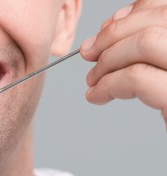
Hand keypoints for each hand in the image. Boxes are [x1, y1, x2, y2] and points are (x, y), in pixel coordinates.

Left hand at [80, 0, 166, 127]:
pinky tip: (97, 96)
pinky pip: (137, 78)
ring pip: (145, 43)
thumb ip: (148, 43)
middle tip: (88, 54)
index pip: (165, 8)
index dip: (129, 15)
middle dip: (111, 36)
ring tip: (93, 80)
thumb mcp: (165, 67)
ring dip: (107, 61)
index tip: (105, 30)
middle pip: (154, 22)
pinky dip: (107, 85)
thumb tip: (112, 25)